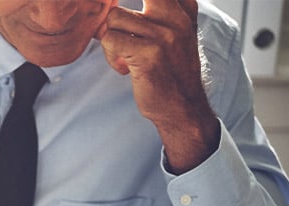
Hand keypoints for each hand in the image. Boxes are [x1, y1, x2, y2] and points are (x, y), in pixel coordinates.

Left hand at [97, 0, 218, 172]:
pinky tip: (125, 67)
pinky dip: (110, 55)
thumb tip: (118, 7)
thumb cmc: (172, 71)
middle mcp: (176, 18)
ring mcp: (164, 35)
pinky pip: (110, 39)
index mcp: (184, 10)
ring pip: (114, 18)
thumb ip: (164, 11)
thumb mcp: (178, 33)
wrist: (183, 107)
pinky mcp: (148, 53)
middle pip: (127, 1)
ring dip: (111, 40)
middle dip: (117, 15)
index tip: (132, 22)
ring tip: (126, 57)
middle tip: (120, 34)